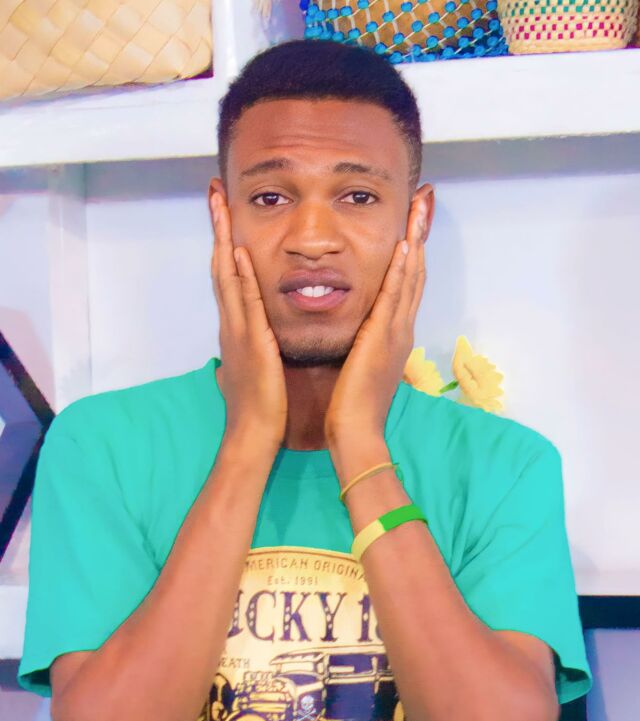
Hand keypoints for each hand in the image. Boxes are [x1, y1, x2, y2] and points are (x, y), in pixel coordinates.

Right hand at [211, 191, 287, 452]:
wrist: (253, 433)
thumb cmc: (259, 405)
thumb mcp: (254, 368)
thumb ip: (249, 349)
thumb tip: (245, 343)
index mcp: (237, 327)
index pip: (229, 276)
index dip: (225, 243)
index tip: (224, 213)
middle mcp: (232, 323)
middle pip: (221, 266)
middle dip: (218, 228)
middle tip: (215, 192)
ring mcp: (238, 330)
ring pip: (227, 276)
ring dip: (224, 239)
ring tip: (220, 205)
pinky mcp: (251, 342)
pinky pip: (246, 303)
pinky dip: (241, 276)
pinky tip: (240, 252)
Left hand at [324, 193, 429, 444]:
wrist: (356, 431)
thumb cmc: (353, 405)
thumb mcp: (361, 366)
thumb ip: (364, 345)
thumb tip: (361, 335)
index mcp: (394, 335)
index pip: (407, 284)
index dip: (411, 252)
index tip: (412, 222)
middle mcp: (401, 328)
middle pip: (416, 272)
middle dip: (420, 234)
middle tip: (425, 201)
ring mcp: (396, 332)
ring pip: (411, 277)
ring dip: (415, 240)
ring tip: (420, 208)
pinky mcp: (383, 337)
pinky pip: (395, 296)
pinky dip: (402, 270)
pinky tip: (405, 245)